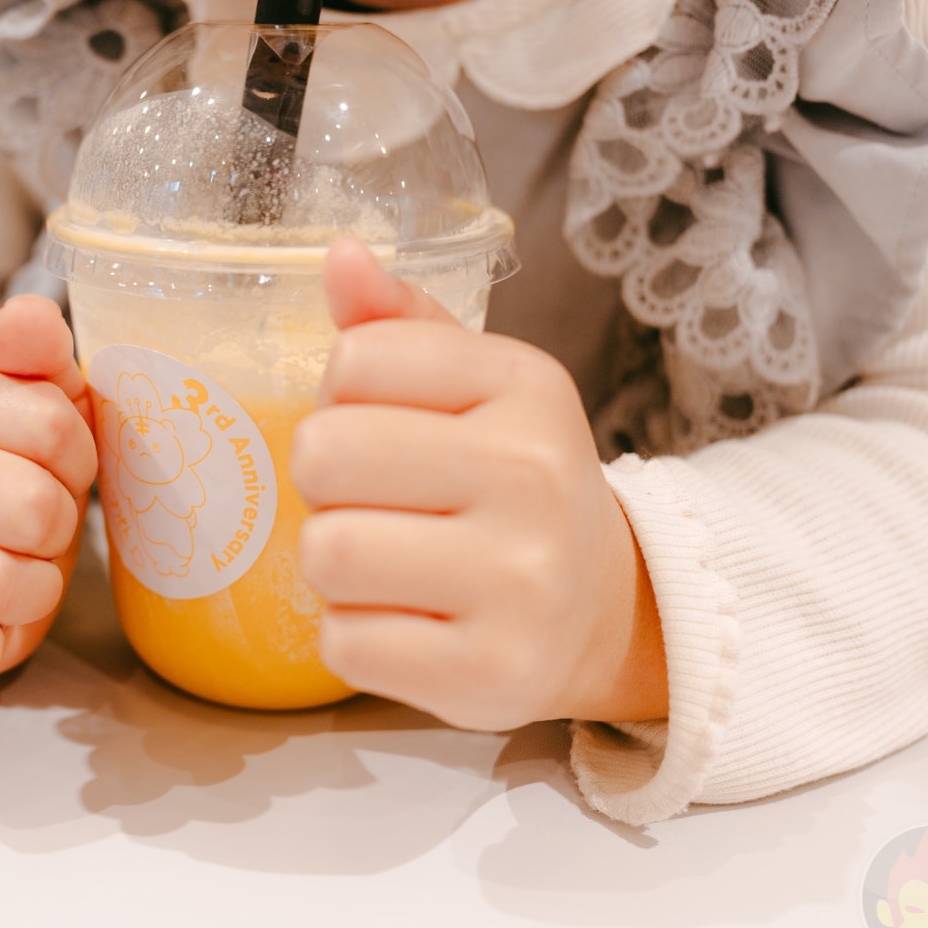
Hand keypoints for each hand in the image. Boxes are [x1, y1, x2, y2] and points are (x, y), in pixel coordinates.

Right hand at [0, 295, 96, 691]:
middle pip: (29, 508)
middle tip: (35, 532)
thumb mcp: (36, 404)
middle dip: (56, 531)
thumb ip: (38, 352)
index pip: (53, 429)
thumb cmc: (5, 473)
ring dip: (32, 592)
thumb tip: (27, 316)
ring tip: (12, 574)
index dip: (76, 462)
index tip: (54, 470)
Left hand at [290, 240, 666, 729]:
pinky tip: (405, 624)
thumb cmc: (511, 484)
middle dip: (324, 485)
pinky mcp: (490, 673)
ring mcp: (519, 583)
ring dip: (333, 564)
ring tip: (384, 565)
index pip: (355, 361)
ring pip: (327, 553)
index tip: (385, 431)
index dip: (341, 399)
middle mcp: (534, 476)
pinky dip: (355, 638)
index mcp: (526, 386)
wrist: (603, 608)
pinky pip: (347, 645)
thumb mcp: (476, 389)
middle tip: (372, 505)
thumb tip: (340, 254)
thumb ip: (399, 324)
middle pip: (325, 455)